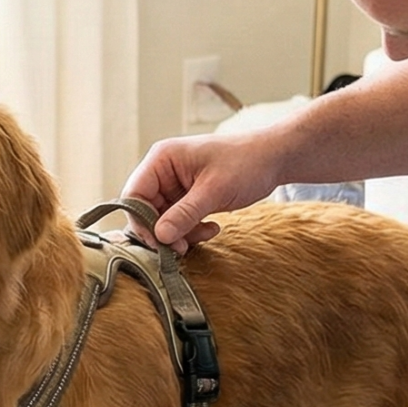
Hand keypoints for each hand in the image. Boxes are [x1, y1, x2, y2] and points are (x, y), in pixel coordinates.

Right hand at [120, 125, 290, 250]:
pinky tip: (213, 228)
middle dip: (164, 231)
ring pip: (163, 220)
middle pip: (146, 210)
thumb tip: (160, 236)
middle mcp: (163, 171)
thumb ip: (185, 213)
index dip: (142, 221)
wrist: (273, 159)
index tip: (160, 242)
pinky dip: (192, 231)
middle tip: (182, 247)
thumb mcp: (214, 190)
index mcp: (162, 159)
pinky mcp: (188, 198)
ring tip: (206, 233)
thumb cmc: (245, 163)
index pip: (134, 194)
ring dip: (181, 233)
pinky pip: (179, 222)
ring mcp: (175, 185)